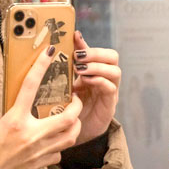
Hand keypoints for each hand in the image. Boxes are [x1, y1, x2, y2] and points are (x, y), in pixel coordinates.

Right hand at [0, 46, 83, 168]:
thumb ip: (11, 113)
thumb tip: (22, 105)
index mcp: (15, 120)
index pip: (30, 88)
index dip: (40, 68)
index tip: (49, 53)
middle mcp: (30, 134)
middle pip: (67, 117)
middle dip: (76, 106)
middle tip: (74, 99)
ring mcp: (39, 150)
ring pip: (70, 135)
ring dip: (74, 125)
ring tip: (71, 118)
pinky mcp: (42, 163)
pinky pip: (60, 152)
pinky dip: (60, 145)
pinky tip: (54, 141)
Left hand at [72, 30, 120, 144]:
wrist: (74, 131)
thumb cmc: (69, 105)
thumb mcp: (65, 84)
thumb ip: (64, 67)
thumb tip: (53, 49)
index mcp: (94, 71)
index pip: (97, 50)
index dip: (87, 44)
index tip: (74, 36)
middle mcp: (105, 78)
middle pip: (112, 57)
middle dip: (96, 53)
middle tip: (78, 56)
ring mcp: (109, 91)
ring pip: (115, 71)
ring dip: (97, 67)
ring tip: (80, 69)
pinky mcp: (109, 105)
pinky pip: (111, 89)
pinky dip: (100, 81)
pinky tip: (87, 80)